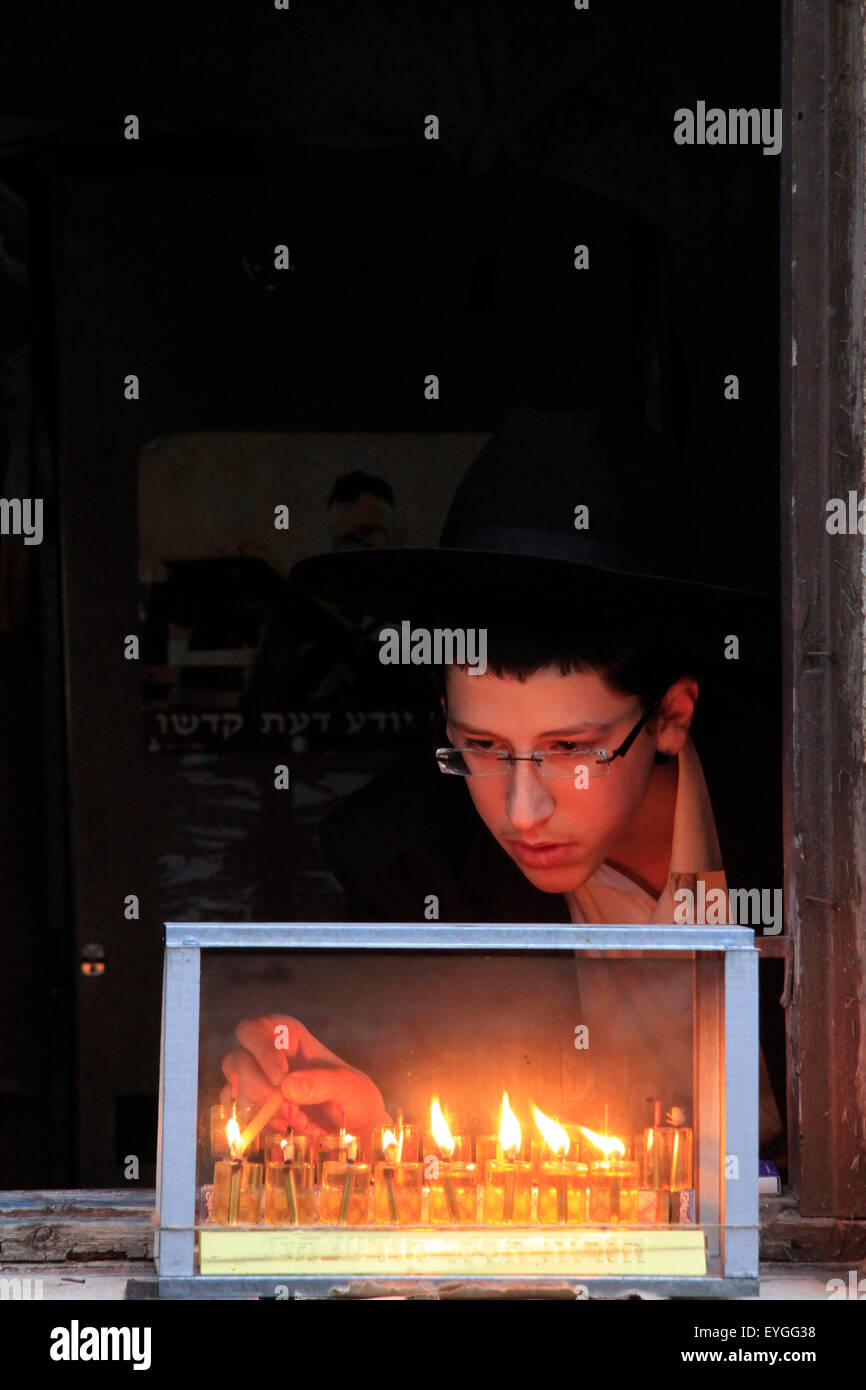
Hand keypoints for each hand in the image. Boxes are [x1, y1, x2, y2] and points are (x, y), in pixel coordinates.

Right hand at [220, 1015, 389, 1135]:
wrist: (357, 1136)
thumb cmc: (355, 1101)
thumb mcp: (351, 1087)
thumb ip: (323, 1082)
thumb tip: (288, 1085)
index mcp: (289, 1039)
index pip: (256, 1028)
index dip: (261, 1049)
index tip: (281, 1077)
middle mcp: (266, 1059)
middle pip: (235, 1060)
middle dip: (259, 1088)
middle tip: (291, 1109)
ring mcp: (255, 1088)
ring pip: (231, 1090)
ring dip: (260, 1111)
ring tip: (297, 1122)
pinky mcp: (252, 1116)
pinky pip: (236, 1118)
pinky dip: (258, 1128)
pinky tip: (285, 1133)